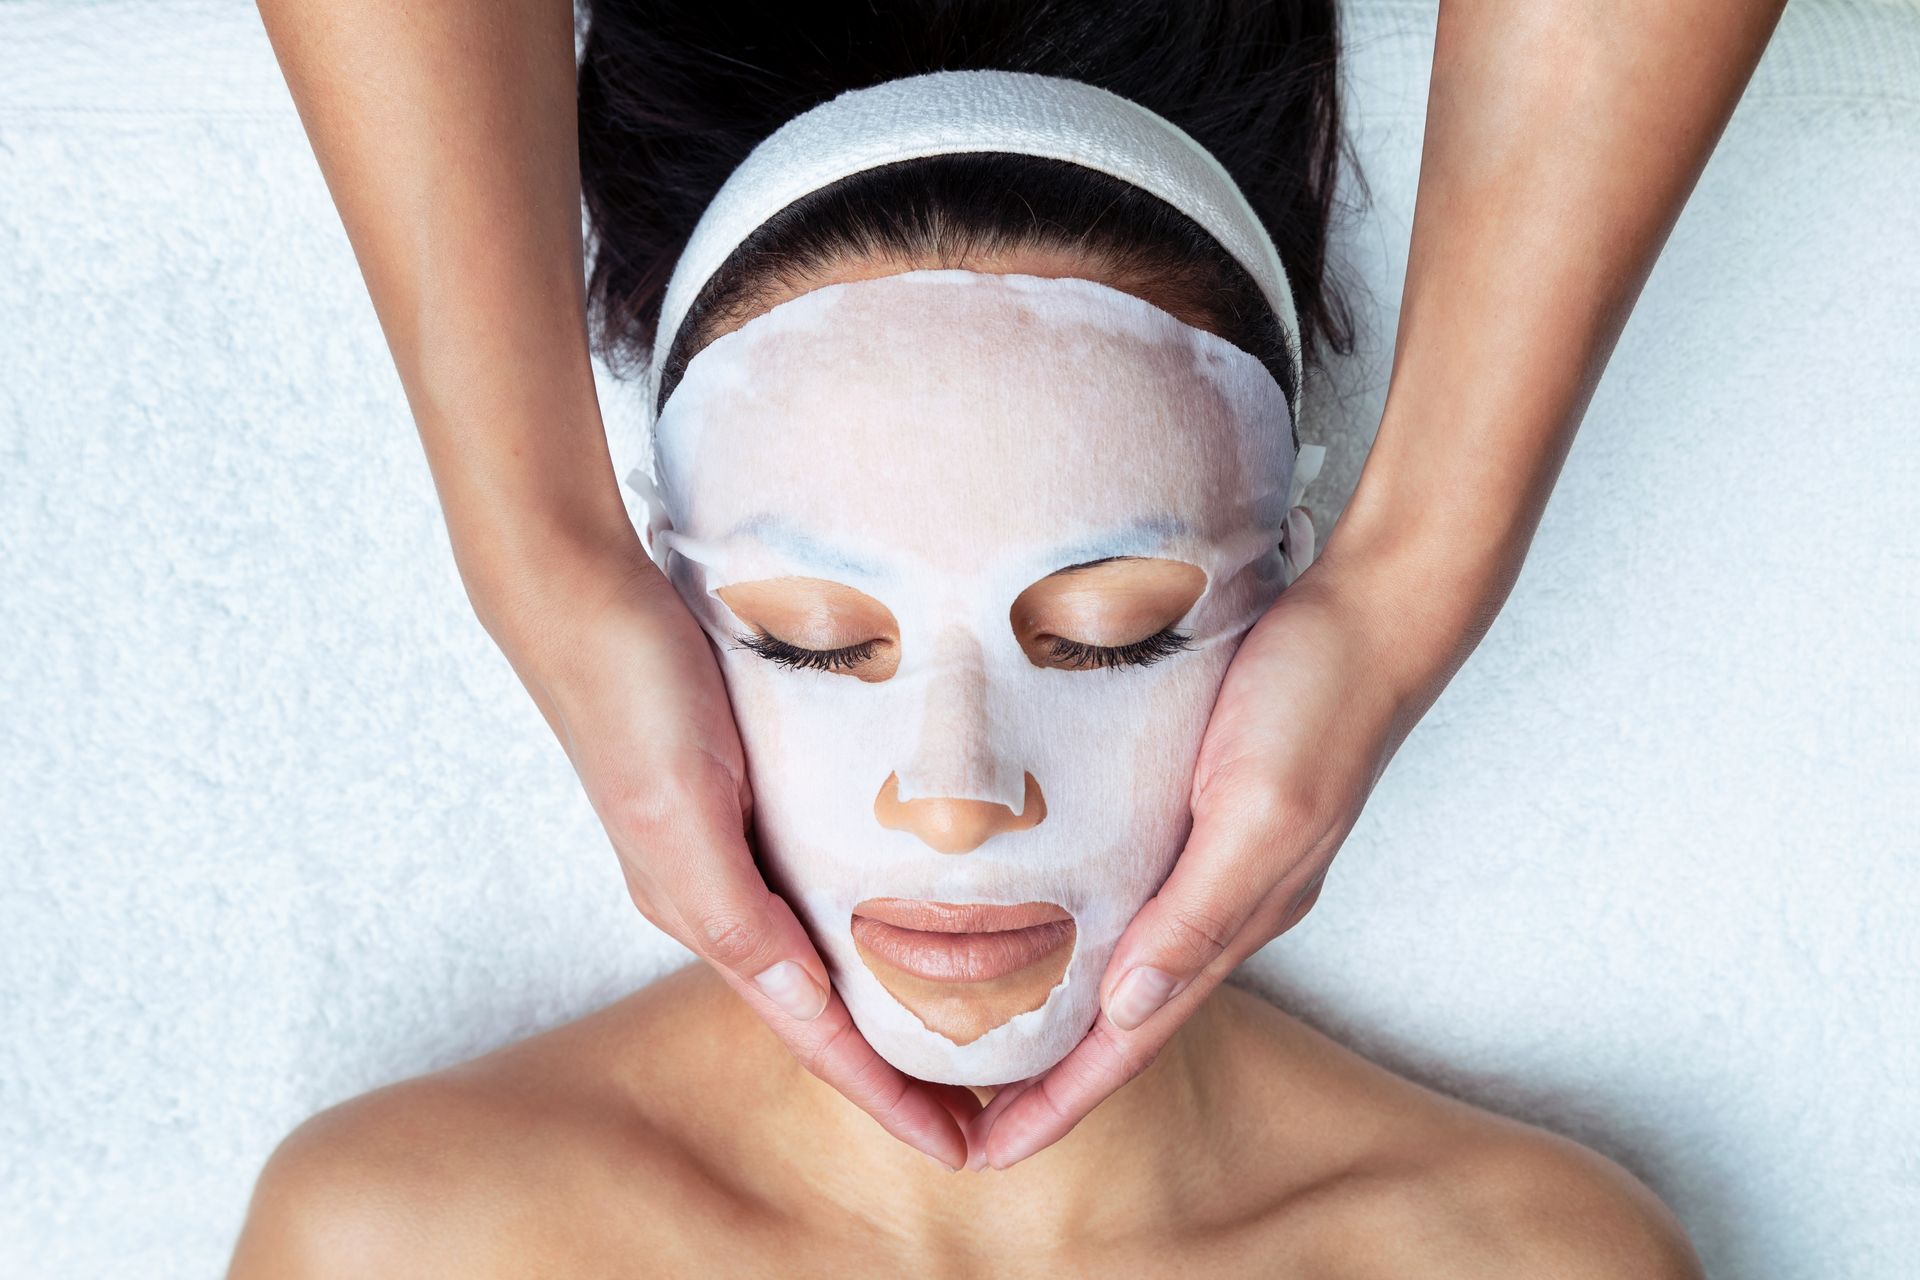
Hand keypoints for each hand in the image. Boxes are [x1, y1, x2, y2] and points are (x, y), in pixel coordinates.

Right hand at [477, 533, 979, 1168]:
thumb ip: (735, 914)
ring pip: (829, 944)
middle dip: (898, 1064)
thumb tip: (804, 1010)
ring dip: (892, 997)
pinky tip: (920, 912)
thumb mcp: (682, 811)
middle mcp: (721, 889)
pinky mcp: (754, 793)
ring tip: (969, 1030)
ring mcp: (737, 842)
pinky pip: (825, 879)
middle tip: (984, 1106)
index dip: (883, 1095)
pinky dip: (876, 918)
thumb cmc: (628, 692)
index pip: (811, 1031)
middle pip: (824, 1005)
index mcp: (703, 908)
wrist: (582, 592)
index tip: (958, 1148)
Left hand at [971, 521, 1482, 1168]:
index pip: (1133, 1036)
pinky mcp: (1195, 809)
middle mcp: (1223, 900)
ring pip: (1120, 957)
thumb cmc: (1320, 700)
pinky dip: (1072, 928)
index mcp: (1238, 915)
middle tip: (961, 1114)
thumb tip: (1129, 1007)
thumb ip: (1201, 910)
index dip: (1062, 1098)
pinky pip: (1125, 892)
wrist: (1373, 613)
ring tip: (979, 1037)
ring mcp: (1212, 858)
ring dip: (1056, 1007)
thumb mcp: (1261, 808)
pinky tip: (1030, 919)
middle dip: (1049, 1074)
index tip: (986, 1152)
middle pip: (1120, 1015)